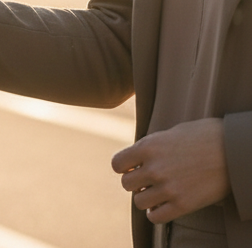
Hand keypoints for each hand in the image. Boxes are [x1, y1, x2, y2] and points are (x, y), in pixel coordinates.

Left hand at [111, 118, 229, 223]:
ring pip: (139, 201)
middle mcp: (154, 168)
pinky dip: (155, 213)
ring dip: (145, 198)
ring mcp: (168, 188)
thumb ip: (151, 147)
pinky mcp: (183, 204)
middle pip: (126, 184)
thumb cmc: (204, 136)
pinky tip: (163, 206)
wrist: (234, 149)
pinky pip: (155, 217)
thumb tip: (136, 158)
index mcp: (148, 146)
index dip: (124, 167)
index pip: (117, 164)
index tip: (132, 168)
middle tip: (148, 181)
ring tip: (156, 193)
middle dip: (135, 183)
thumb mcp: (170, 134)